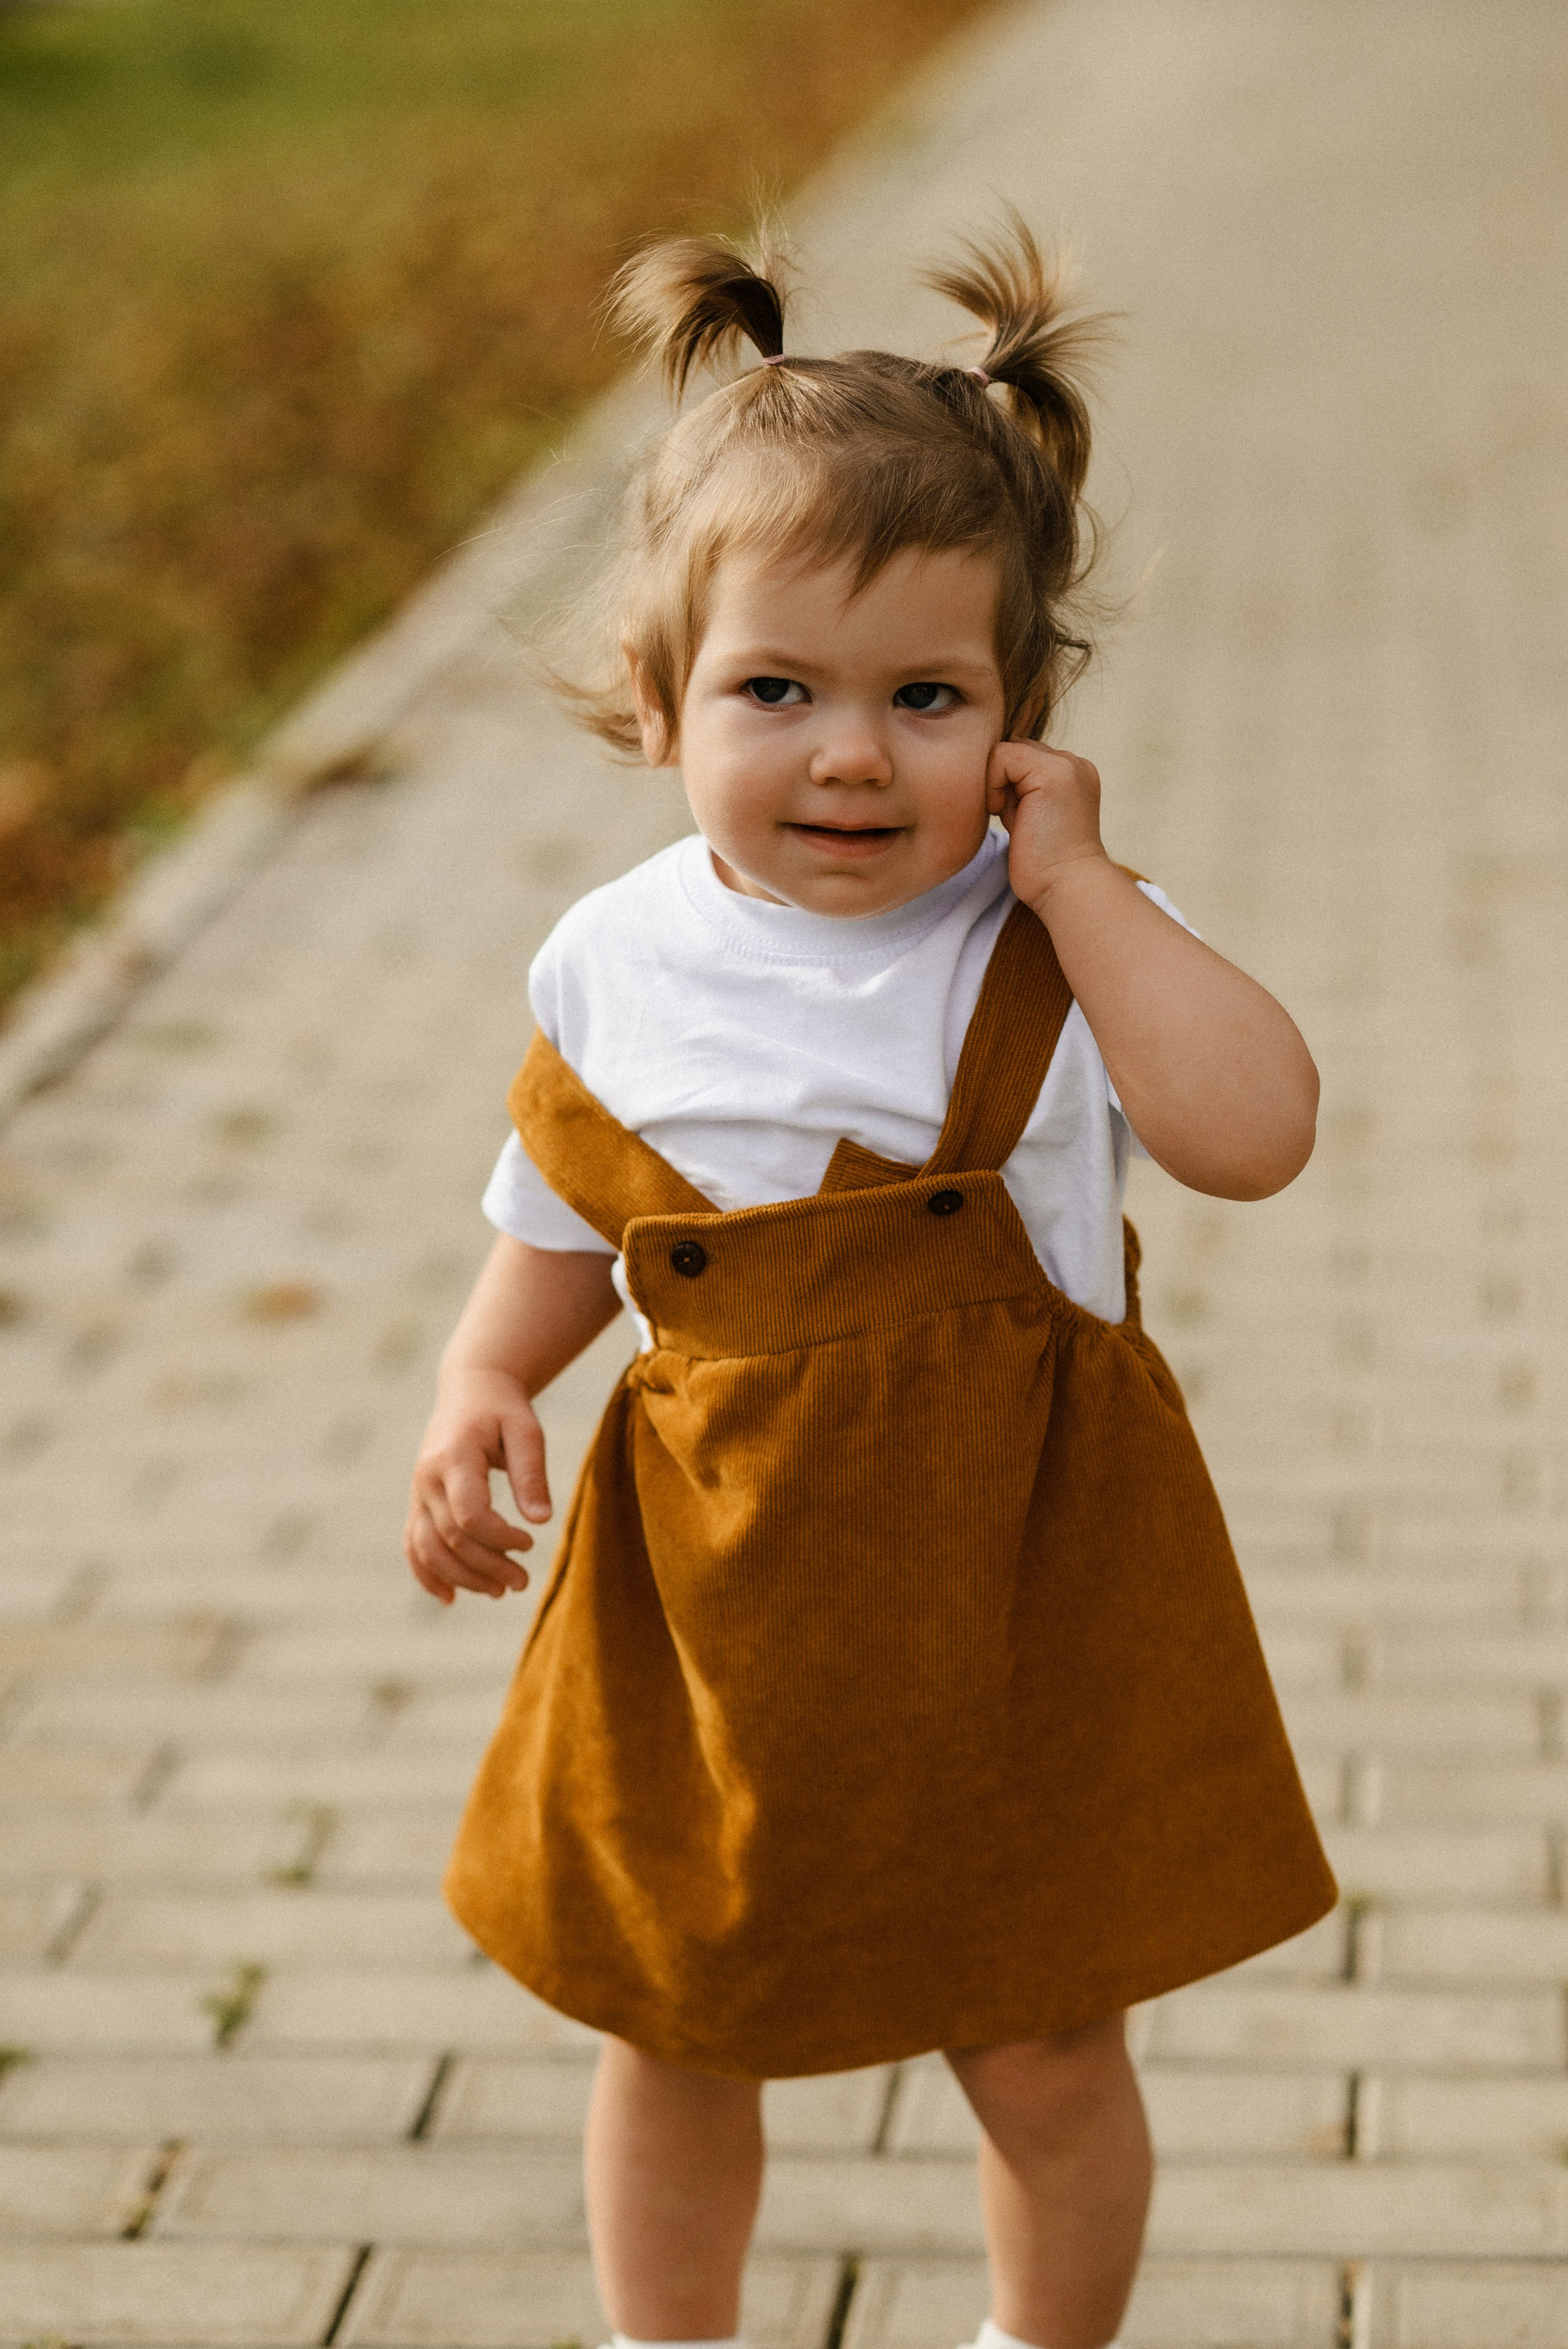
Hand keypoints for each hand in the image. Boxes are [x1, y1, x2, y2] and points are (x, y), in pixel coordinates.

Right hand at [404, 1368, 549, 1605]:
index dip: (499, 1539)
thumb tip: (541, 1520)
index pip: (469, 1515)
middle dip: (488, 1566)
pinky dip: (427, 1573)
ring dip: (462, 1578)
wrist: (471, 1388)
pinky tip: (450, 1597)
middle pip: (450, 1538)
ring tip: (500, 1591)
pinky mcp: (418, 1502)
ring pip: (428, 1549)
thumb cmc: (503, 1409)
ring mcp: (418, 1492)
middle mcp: (427, 1478)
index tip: (529, 1544)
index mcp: (453, 1457)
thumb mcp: (527, 1431)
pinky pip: (413, 1544)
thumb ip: (531, 1474)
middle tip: (523, 1582)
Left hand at [986, 741, 1108, 914]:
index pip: (1022, 757)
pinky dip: (993, 783)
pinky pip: (1000, 755)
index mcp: (1072, 774)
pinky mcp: (1053, 773)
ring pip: (1005, 749)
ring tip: (1015, 817)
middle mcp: (1073, 764)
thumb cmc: (1043, 865)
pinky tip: (1003, 813)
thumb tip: (988, 769)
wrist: (1067, 887)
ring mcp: (1067, 765)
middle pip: (1013, 750)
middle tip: (1016, 820)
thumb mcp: (1029, 816)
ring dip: (996, 783)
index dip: (1007, 785)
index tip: (1017, 819)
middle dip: (1002, 782)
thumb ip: (1017, 789)